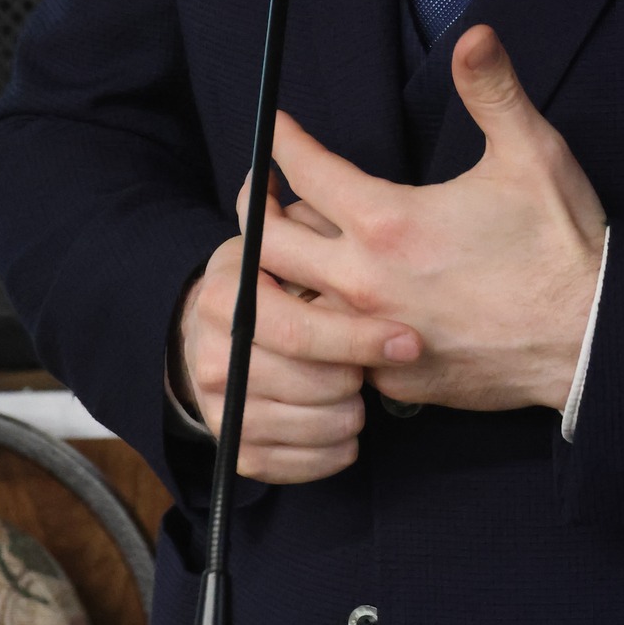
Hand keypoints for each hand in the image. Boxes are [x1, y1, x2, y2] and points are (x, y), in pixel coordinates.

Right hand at [173, 175, 421, 482]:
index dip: (358, 336)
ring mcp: (219, 403)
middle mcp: (214, 350)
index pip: (300, 326)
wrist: (219, 334)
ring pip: (310, 425)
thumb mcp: (283, 234)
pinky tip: (344, 427)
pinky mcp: (233, 446)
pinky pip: (297, 464)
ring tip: (361, 389)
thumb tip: (285, 161)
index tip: (409, 341)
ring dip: (348, 414)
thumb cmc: (278, 278)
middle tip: (382, 365)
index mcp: (230, 292)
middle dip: (356, 376)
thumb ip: (300, 210)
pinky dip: (330, 451)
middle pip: (309, 382)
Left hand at [260, 25, 606, 413]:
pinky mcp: (394, 380)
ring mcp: (376, 340)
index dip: (282, 139)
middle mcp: (367, 285)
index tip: (276, 122)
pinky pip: (335, 349)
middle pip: (268, 243)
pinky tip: (338, 301)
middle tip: (267, 184)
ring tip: (291, 241)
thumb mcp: (532, 153)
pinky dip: (326, 321)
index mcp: (389, 224)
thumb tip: (474, 33)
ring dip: (285, 270)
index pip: (302, 171)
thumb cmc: (561, 243)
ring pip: (294, 302)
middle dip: (259, 206)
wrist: (592, 341)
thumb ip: (491, 89)